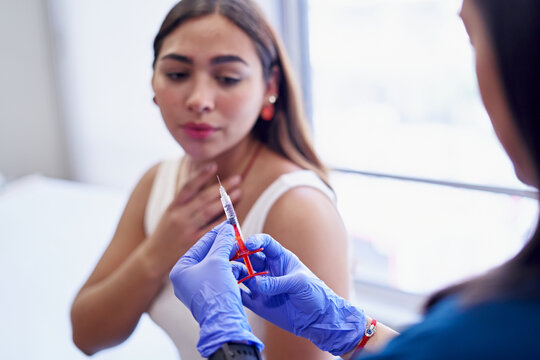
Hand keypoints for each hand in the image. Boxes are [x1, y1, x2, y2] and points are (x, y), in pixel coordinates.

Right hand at [145, 163, 241, 275]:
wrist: (154, 258)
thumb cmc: (167, 234)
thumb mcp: (171, 214)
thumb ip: (186, 202)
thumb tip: (208, 187)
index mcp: (173, 207)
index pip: (188, 187)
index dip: (201, 175)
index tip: (214, 166)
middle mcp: (179, 217)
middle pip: (203, 198)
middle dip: (222, 188)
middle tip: (237, 180)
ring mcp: (187, 230)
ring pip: (209, 212)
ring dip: (226, 202)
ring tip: (238, 193)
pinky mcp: (194, 244)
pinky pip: (213, 229)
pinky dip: (224, 221)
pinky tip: (234, 215)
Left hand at [169, 223, 262, 357]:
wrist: (224, 321)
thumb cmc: (215, 291)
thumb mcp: (218, 261)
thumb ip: (222, 242)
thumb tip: (227, 229)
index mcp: (180, 270)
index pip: (199, 245)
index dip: (215, 234)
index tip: (228, 226)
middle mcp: (185, 280)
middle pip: (207, 255)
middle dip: (224, 247)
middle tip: (237, 237)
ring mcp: (197, 289)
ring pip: (215, 266)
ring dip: (229, 259)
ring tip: (241, 251)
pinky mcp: (210, 296)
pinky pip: (220, 278)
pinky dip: (230, 271)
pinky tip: (241, 267)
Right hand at [233, 234, 365, 355]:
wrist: (318, 319)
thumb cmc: (315, 294)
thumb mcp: (299, 283)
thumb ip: (277, 282)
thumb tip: (256, 284)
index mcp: (281, 259)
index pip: (266, 243)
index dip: (256, 241)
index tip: (248, 244)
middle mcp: (268, 270)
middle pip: (249, 257)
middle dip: (238, 255)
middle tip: (229, 256)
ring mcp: (262, 286)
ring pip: (242, 274)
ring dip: (234, 272)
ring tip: (228, 274)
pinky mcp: (258, 302)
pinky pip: (242, 295)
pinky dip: (234, 291)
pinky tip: (227, 289)